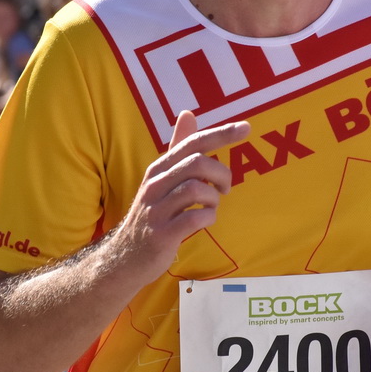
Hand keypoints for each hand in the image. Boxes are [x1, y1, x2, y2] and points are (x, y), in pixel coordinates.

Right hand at [107, 111, 249, 280]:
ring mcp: (156, 210)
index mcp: (158, 169)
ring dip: (214, 198)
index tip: (246, 127)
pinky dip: (208, 218)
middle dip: (221, 174)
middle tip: (225, 189)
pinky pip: (194, 218)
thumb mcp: (161, 179)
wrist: (123, 258)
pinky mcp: (161, 234)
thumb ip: (177, 149)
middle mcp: (155, 185)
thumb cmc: (152, 215)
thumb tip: (188, 113)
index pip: (192, 143)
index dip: (221, 134)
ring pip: (196, 188)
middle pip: (196, 163)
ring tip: (211, 207)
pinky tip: (204, 221)